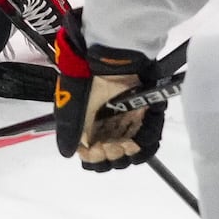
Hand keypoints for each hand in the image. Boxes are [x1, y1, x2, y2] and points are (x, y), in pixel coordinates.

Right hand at [59, 42, 172, 170]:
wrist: (110, 59)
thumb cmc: (86, 82)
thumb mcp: (70, 107)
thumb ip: (69, 132)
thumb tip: (67, 153)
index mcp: (88, 128)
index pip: (94, 158)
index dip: (95, 159)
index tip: (95, 149)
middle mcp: (109, 128)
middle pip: (115, 159)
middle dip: (113, 156)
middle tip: (111, 145)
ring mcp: (128, 122)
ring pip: (135, 152)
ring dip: (131, 152)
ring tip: (127, 142)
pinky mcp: (146, 115)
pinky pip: (151, 137)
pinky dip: (147, 139)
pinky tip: (139, 136)